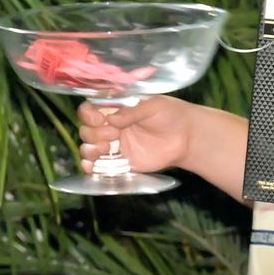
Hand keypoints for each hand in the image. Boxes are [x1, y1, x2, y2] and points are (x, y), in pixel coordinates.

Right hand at [77, 96, 197, 174]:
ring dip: (90, 150)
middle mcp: (110, 127)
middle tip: (114, 135)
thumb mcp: (153, 106)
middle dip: (94, 134)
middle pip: (86, 131)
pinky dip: (91, 167)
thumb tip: (110, 119)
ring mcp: (115, 146)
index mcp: (115, 110)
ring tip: (107, 149)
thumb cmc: (171, 114)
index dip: (88, 115)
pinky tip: (91, 168)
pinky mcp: (122, 162)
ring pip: (89, 148)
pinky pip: (101, 166)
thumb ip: (131, 112)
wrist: (187, 137)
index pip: (89, 111)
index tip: (100, 119)